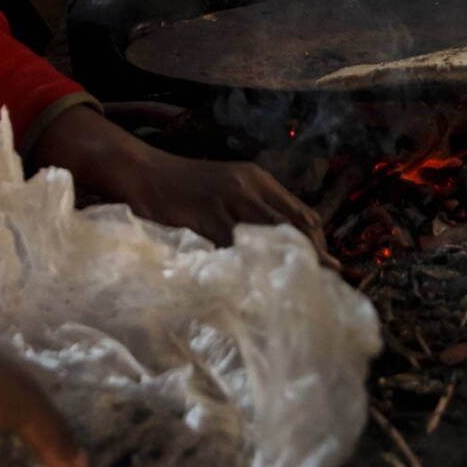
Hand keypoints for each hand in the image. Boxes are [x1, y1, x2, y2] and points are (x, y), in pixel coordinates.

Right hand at [34, 106, 334, 269]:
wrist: (141, 170)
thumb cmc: (182, 188)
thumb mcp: (225, 191)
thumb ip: (250, 213)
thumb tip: (281, 253)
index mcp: (258, 179)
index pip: (303, 215)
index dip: (319, 248)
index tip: (325, 274)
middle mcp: (249, 185)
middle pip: (297, 226)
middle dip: (314, 261)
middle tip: (324, 292)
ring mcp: (228, 198)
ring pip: (274, 236)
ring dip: (289, 268)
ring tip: (300, 296)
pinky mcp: (206, 213)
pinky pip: (235, 247)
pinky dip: (248, 269)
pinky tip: (255, 290)